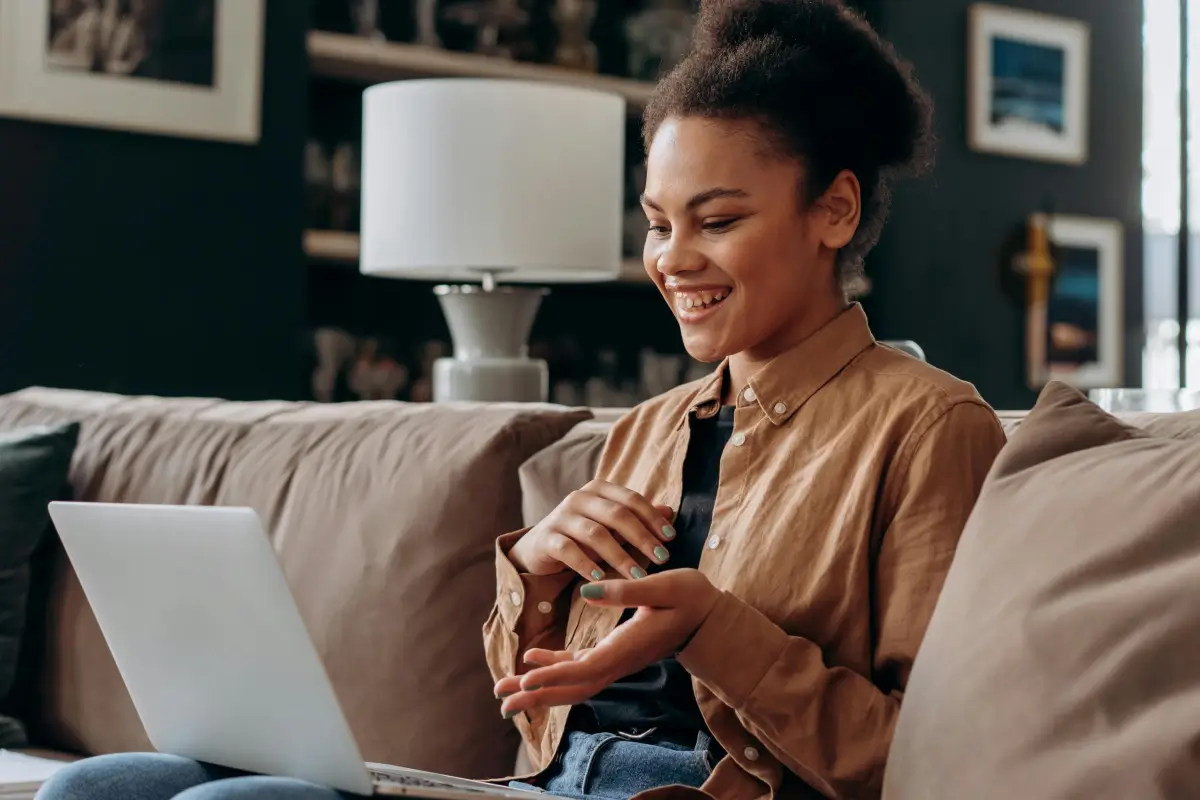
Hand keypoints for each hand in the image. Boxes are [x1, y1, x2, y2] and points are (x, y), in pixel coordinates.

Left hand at [494, 570, 719, 714]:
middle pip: (572, 688)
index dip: (554, 675)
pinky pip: (578, 669)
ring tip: (503, 690)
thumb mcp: (664, 585)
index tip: (525, 678)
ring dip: (538, 687)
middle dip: (536, 694)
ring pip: (572, 683)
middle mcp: (618, 661)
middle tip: (500, 699)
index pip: (585, 669)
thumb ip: (626, 590)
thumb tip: (587, 594)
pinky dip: (553, 669)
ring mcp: (615, 661)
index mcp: (628, 647)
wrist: (710, 615)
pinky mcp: (613, 654)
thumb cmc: (691, 596)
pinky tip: (531, 661)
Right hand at [508, 480, 675, 580]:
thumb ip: (637, 519)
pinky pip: (569, 550)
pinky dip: (587, 564)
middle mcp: (579, 498)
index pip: (631, 499)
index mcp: (598, 489)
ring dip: (620, 556)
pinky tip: (601, 578)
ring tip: (638, 576)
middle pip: (617, 514)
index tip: (671, 538)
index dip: (653, 518)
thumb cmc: (583, 537)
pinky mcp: (546, 538)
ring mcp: (560, 517)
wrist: (540, 549)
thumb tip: (669, 511)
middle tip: (662, 558)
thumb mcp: (611, 527)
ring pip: (596, 534)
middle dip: (642, 537)